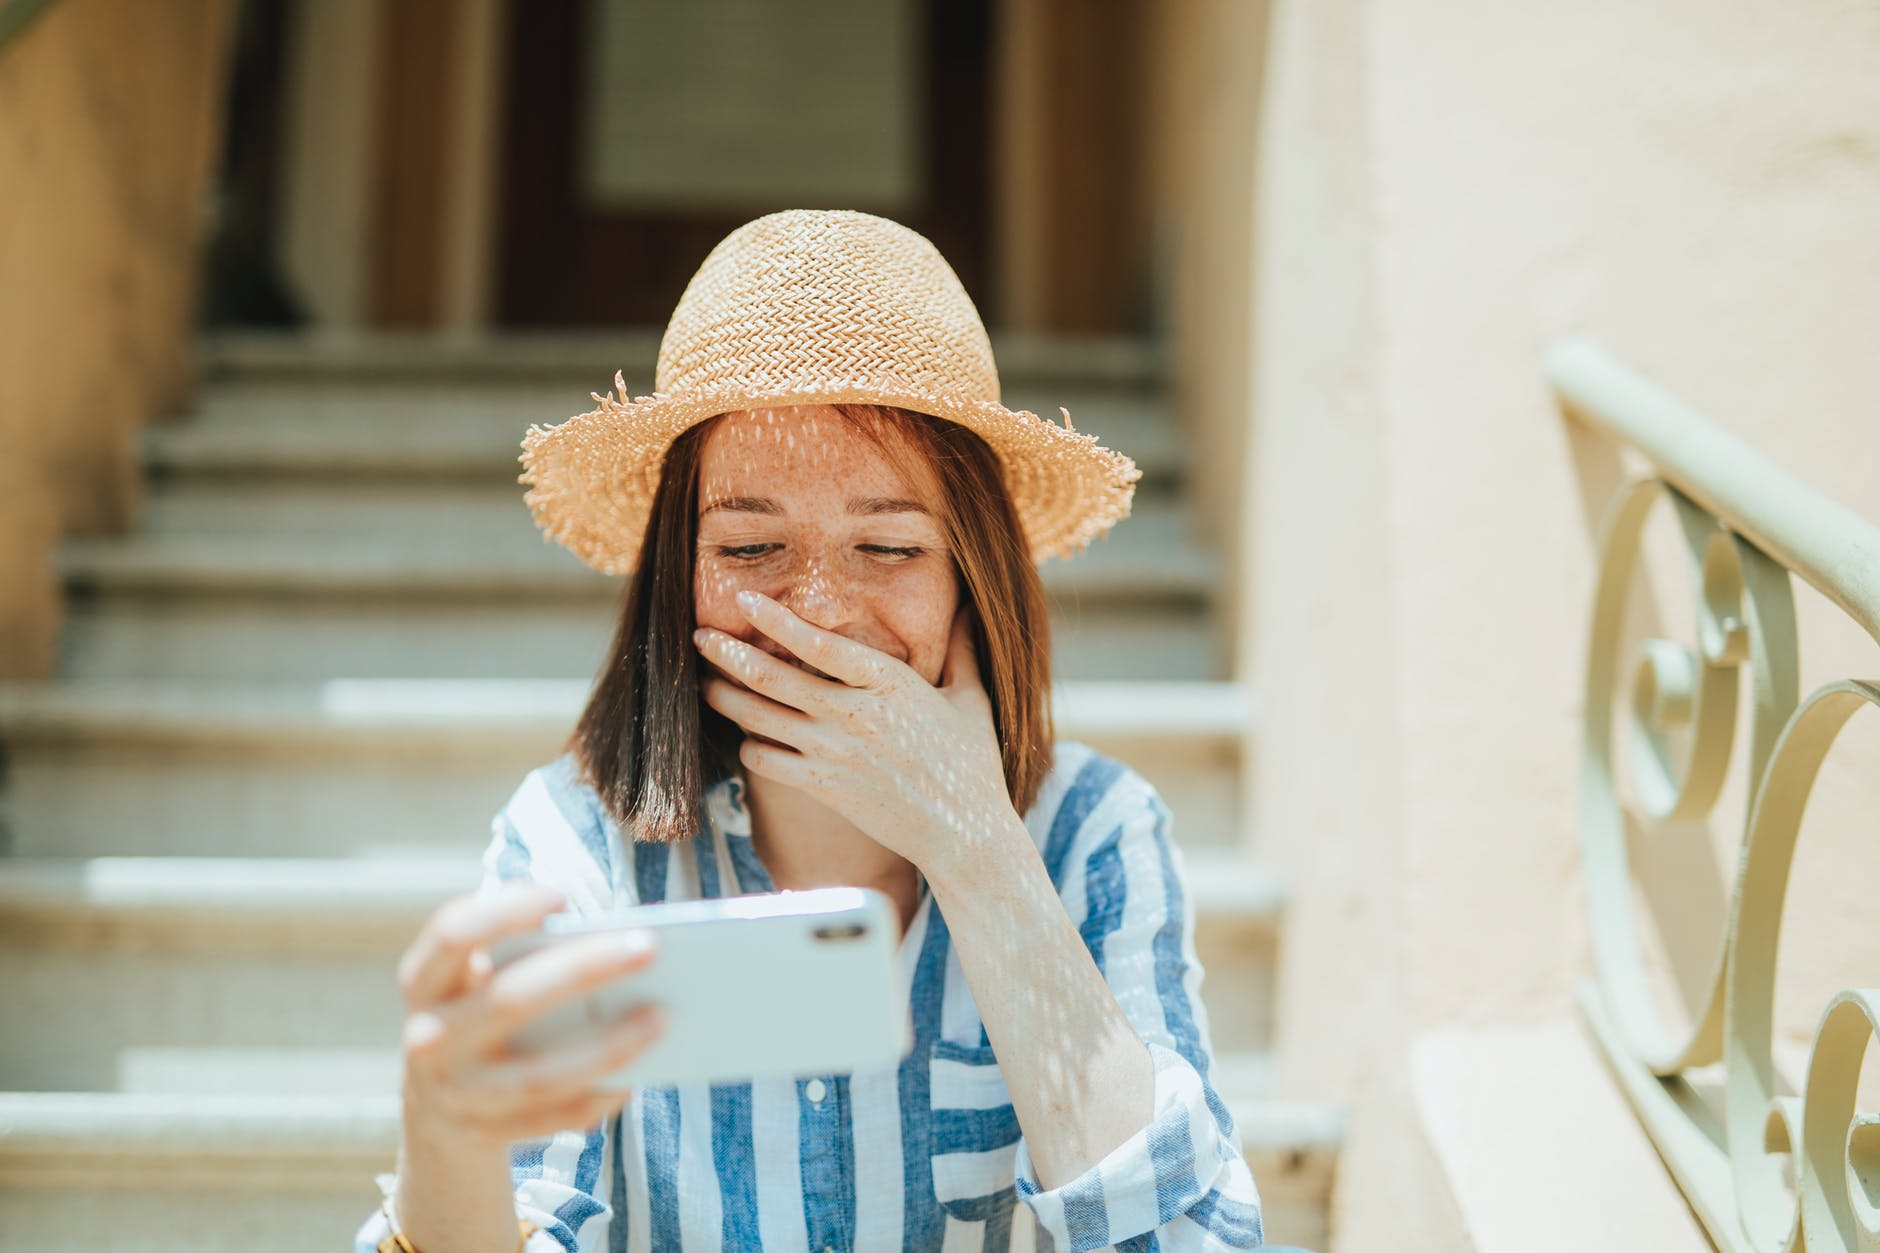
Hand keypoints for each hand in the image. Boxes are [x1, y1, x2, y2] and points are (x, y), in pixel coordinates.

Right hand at [396, 882, 664, 1152]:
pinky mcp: (484, 1134)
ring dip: (606, 1047)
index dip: (504, 911)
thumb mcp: (475, 980)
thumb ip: (520, 955)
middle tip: (649, 946)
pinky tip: (638, 1075)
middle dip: (583, 970)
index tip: (562, 897)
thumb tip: (613, 940)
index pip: (452, 934)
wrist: (437, 1108)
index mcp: (425, 981)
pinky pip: (553, 1118)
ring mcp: (455, 1093)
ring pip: (538, 1074)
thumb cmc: (481, 1012)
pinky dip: (598, 1095)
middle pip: (509, 1000)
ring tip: (661, 1017)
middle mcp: (429, 1037)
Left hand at [693, 589, 1023, 877]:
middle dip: (727, 653)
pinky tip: (744, 736)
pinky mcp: (823, 788)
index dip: (777, 619)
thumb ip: (961, 650)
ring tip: (704, 682)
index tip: (745, 600)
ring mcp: (833, 754)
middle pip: (772, 676)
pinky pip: (766, 762)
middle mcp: (852, 715)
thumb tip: (966, 609)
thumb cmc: (971, 763)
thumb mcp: (971, 699)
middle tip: (699, 635)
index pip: (819, 643)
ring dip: (724, 697)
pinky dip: (748, 746)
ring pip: (759, 717)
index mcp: (888, 683)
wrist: (963, 833)